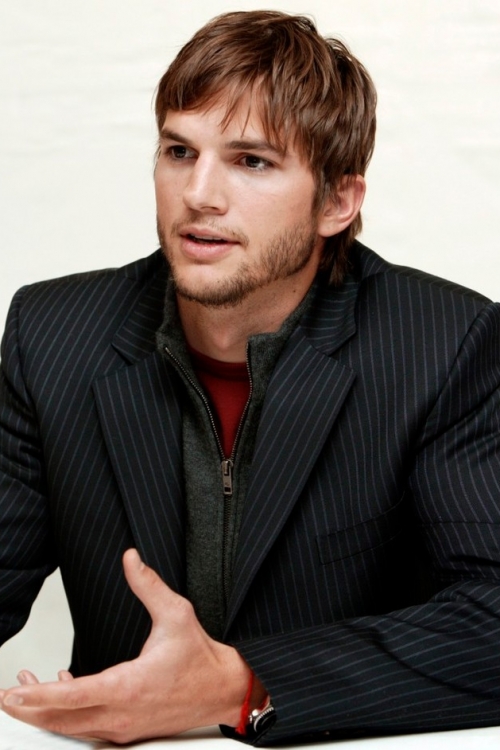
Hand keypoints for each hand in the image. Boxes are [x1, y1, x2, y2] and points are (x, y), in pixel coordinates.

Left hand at [0, 549, 262, 742]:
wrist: (222, 689)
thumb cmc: (200, 656)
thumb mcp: (176, 613)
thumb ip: (148, 585)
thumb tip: (131, 558)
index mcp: (128, 686)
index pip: (72, 697)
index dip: (38, 696)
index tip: (13, 694)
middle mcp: (121, 713)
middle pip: (62, 719)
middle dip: (29, 709)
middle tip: (6, 697)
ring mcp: (123, 726)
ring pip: (72, 726)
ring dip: (45, 712)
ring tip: (24, 692)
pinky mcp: (127, 730)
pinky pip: (87, 727)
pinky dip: (67, 714)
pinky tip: (62, 692)